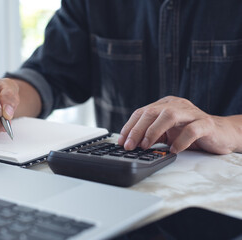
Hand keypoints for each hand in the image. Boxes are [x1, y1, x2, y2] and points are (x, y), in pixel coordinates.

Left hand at [118, 96, 236, 153]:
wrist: (221, 134)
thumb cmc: (191, 132)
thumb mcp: (167, 133)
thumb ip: (152, 134)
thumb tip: (132, 144)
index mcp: (165, 105)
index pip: (142, 112)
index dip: (129, 126)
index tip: (121, 141)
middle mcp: (177, 105)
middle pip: (152, 112)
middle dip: (137, 130)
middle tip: (129, 145)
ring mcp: (191, 113)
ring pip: (169, 116)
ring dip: (154, 132)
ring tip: (146, 146)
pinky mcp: (205, 124)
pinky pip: (192, 130)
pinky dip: (180, 141)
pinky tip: (173, 150)